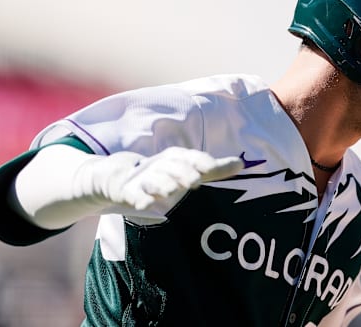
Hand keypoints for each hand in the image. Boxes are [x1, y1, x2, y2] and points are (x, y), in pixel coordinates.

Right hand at [80, 147, 243, 210]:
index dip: (199, 161)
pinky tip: (146, 205)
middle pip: (171, 167)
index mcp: (174, 158)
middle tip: (194, 180)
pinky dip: (140, 199)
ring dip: (162, 184)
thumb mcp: (188, 169)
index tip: (210, 167)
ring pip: (153, 181)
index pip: (188, 156)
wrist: (118, 177)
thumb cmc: (162, 173)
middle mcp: (159, 165)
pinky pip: (133, 195)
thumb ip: (215, 169)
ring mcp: (142, 178)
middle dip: (182, 172)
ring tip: (171, 191)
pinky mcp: (127, 191)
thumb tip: (242, 164)